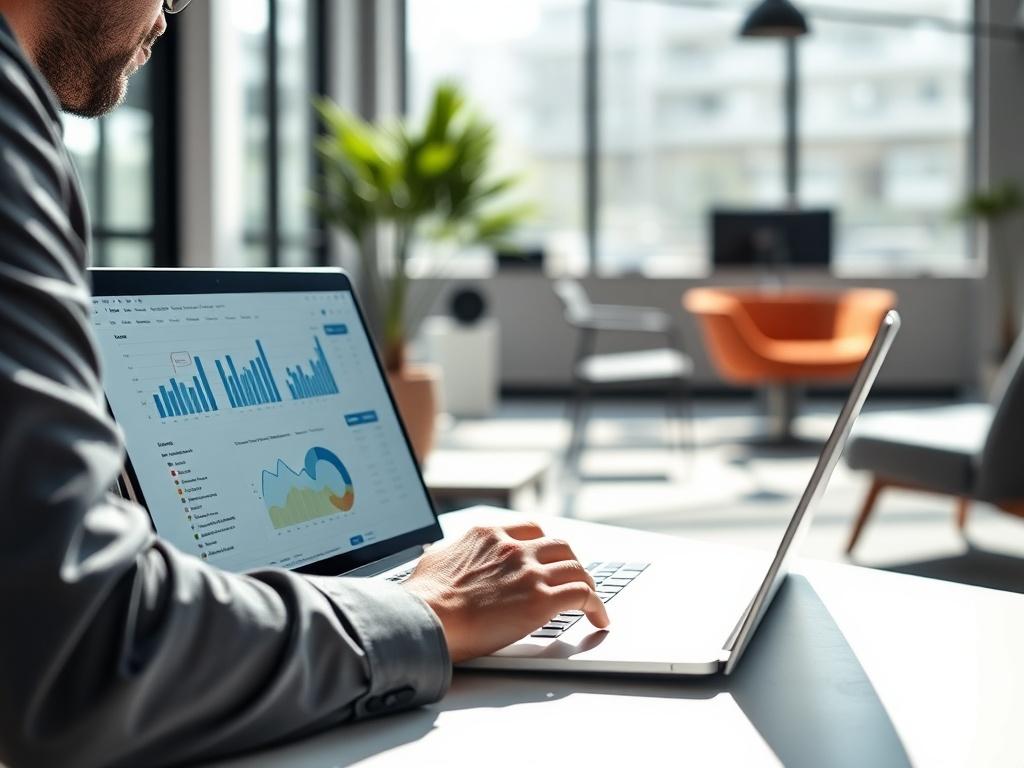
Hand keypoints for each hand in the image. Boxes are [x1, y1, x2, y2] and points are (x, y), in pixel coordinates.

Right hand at [402, 522, 609, 662]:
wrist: (426, 618)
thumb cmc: (423, 598)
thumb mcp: (436, 559)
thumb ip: (452, 554)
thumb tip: (446, 557)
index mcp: (488, 535)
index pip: (530, 529)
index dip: (544, 544)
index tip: (548, 556)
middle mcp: (513, 548)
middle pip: (559, 544)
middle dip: (569, 561)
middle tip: (573, 576)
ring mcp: (530, 572)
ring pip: (575, 568)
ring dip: (586, 583)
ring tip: (591, 599)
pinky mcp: (542, 600)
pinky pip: (583, 596)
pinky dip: (596, 606)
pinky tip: (599, 618)